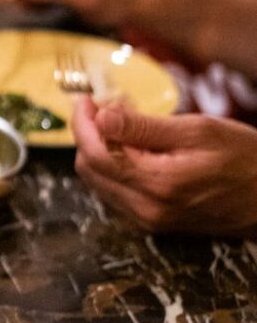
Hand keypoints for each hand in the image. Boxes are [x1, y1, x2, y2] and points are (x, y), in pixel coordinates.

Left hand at [71, 95, 256, 235]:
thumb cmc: (246, 159)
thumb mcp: (198, 131)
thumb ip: (143, 127)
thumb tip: (99, 117)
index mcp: (156, 184)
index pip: (95, 154)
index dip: (82, 124)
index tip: (84, 99)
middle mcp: (145, 208)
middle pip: (89, 169)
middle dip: (89, 135)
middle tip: (105, 107)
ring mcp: (147, 220)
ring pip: (99, 182)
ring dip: (99, 150)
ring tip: (120, 125)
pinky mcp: (153, 223)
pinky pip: (115, 193)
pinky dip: (113, 168)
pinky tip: (132, 149)